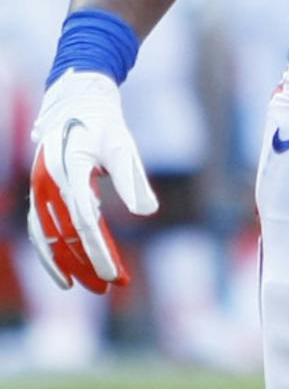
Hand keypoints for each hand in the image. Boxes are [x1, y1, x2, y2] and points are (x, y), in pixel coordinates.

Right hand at [27, 71, 157, 293]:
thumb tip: (148, 211)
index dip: (100, 252)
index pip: (85, 222)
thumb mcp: (123, 145)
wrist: (75, 101)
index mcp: (70, 168)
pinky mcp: (39, 195)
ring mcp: (39, 189)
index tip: (117, 276)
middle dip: (88, 264)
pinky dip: (52, 254)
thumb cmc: (104, 124)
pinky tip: (67, 273)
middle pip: (66, 235)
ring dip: (69, 264)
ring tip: (94, 285)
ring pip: (49, 238)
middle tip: (111, 287)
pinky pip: (41, 231)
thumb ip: (132, 178)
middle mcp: (49, 182)